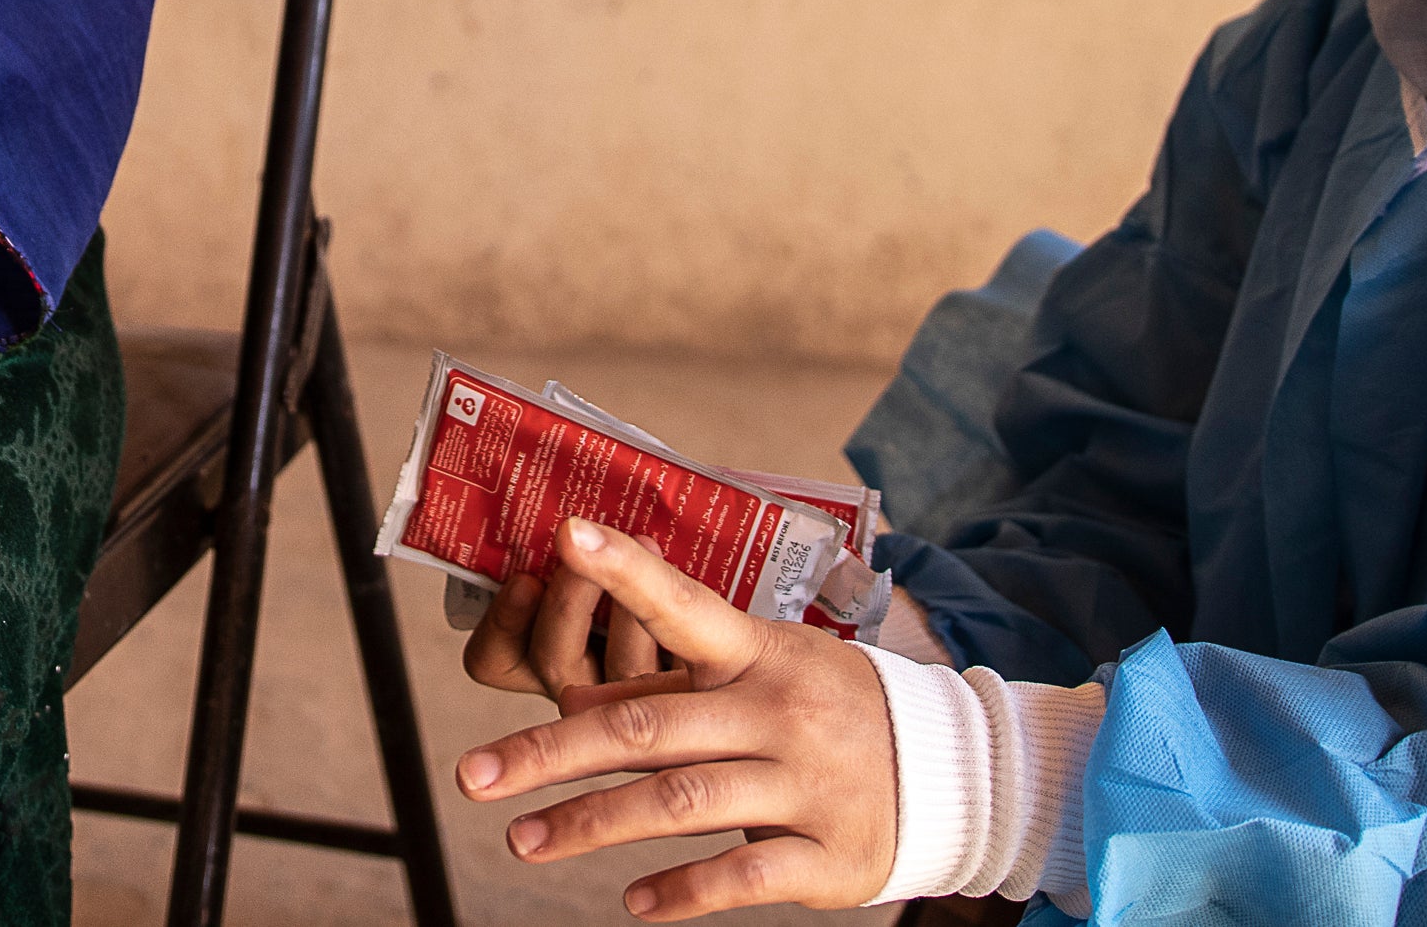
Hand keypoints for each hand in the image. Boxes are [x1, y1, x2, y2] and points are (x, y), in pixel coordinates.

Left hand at [455, 520, 897, 919]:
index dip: (625, 570)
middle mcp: (777, 711)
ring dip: (592, 825)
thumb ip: (677, 687)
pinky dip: (682, 891)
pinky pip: (743, 876)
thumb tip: (575, 697)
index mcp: (758, 652)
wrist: (952, 772)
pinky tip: (632, 904)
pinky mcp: (827, 854)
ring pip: (681, 803)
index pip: (683, 603)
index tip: (565, 536)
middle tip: (474, 774)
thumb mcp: (765, 671)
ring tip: (523, 842)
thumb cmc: (827, 710)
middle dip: (551, 753)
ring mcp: (804, 783)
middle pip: (647, 729)